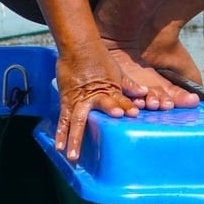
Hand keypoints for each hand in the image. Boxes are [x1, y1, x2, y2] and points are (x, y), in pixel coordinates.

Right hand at [53, 44, 143, 162]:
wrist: (78, 47)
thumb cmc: (100, 58)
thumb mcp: (117, 71)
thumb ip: (129, 85)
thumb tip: (144, 92)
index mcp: (110, 88)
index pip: (120, 99)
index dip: (126, 105)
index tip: (134, 114)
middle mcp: (94, 96)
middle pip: (101, 109)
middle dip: (105, 121)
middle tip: (108, 137)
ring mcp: (79, 99)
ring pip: (77, 121)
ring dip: (75, 139)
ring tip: (74, 157)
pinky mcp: (66, 100)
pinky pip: (63, 119)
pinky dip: (60, 133)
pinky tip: (59, 147)